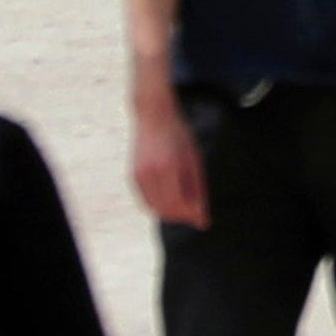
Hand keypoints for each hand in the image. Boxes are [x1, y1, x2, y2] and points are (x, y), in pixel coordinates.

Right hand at [129, 79, 211, 230]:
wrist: (154, 117)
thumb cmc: (180, 136)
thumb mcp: (194, 160)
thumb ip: (197, 190)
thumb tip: (202, 217)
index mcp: (167, 167)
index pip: (178, 204)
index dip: (191, 215)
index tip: (203, 219)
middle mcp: (149, 174)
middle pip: (165, 210)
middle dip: (182, 216)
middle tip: (197, 214)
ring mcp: (137, 176)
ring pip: (154, 208)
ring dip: (171, 211)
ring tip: (187, 203)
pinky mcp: (132, 177)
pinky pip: (146, 200)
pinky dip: (159, 204)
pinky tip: (173, 196)